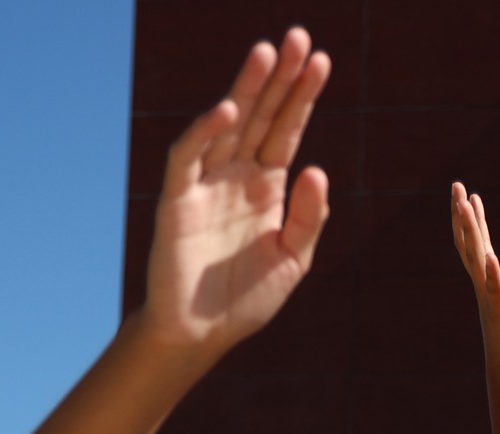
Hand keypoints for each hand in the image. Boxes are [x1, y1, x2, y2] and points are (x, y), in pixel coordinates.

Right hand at [136, 30, 331, 359]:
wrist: (203, 332)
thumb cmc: (247, 298)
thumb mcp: (293, 258)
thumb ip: (309, 217)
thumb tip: (318, 169)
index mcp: (267, 186)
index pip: (287, 130)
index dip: (302, 96)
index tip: (321, 60)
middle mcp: (236, 175)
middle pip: (261, 115)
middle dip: (279, 77)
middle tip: (298, 36)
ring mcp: (206, 183)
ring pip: (228, 125)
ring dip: (246, 88)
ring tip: (267, 52)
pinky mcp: (178, 199)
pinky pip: (189, 156)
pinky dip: (206, 131)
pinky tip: (228, 110)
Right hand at [452, 184, 499, 384]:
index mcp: (489, 283)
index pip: (480, 246)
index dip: (475, 221)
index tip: (471, 196)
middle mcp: (483, 286)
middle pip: (469, 243)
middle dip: (461, 213)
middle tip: (456, 185)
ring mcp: (487, 297)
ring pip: (474, 257)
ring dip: (468, 229)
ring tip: (462, 203)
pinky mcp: (497, 313)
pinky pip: (493, 288)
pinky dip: (491, 272)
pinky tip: (490, 254)